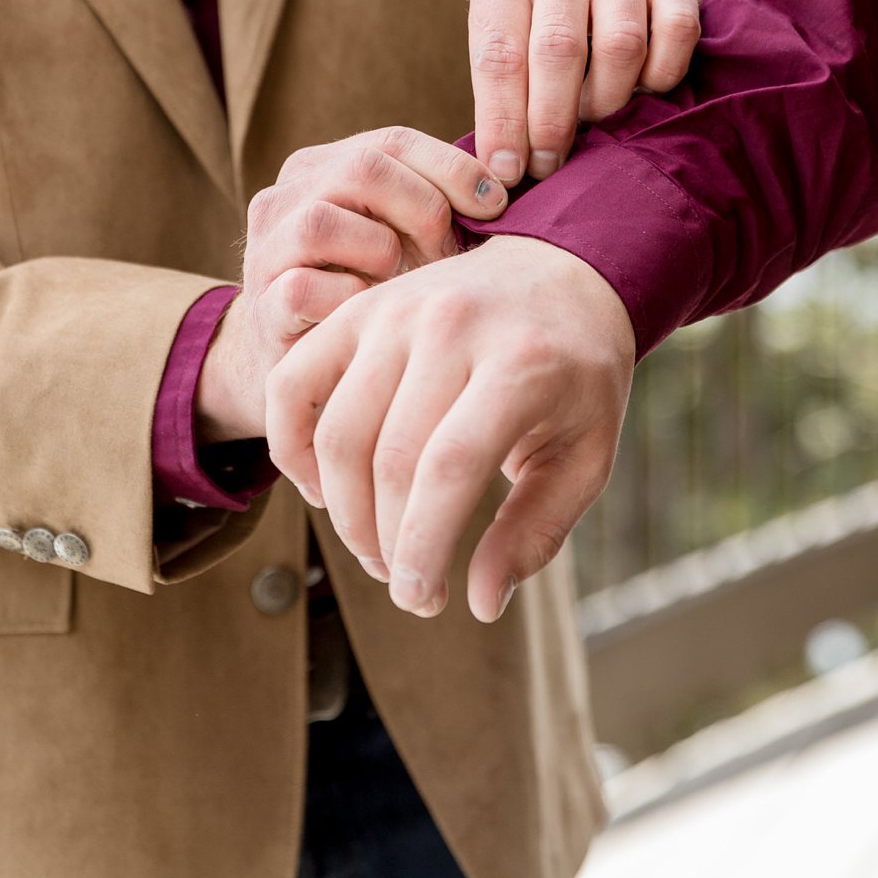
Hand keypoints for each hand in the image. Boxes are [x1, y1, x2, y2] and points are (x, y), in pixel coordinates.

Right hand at [197, 129, 509, 444]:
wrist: (303, 377)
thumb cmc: (371, 304)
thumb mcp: (406, 247)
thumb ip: (438, 212)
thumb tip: (508, 192)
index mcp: (325, 167)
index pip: (393, 142)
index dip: (452, 167)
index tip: (499, 205)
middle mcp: (288, 196)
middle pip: (363, 168)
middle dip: (422, 210)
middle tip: (450, 258)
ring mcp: (267, 249)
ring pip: (323, 222)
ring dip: (380, 256)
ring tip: (404, 288)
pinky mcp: (262, 306)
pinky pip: (304, 290)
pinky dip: (349, 304)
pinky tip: (377, 321)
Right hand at [264, 234, 634, 623]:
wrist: (563, 274)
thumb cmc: (578, 380)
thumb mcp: (586, 457)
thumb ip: (535, 533)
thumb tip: (478, 604)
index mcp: (520, 363)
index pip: (449, 468)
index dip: (423, 546)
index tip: (421, 601)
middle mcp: (451, 326)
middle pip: (389, 460)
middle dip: (388, 544)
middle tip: (409, 587)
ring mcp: (396, 311)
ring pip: (337, 434)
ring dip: (345, 514)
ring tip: (377, 551)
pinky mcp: (357, 311)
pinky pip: (292, 385)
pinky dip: (292, 449)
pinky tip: (323, 494)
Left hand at [469, 0, 700, 187]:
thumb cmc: (542, 29)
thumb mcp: (509, 52)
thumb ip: (501, 101)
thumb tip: (501, 173)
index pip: (500, 55)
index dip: (504, 122)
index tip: (508, 172)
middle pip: (559, 49)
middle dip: (553, 121)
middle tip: (550, 163)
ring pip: (622, 47)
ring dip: (608, 98)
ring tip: (596, 114)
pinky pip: (676, 34)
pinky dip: (660, 76)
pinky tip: (642, 84)